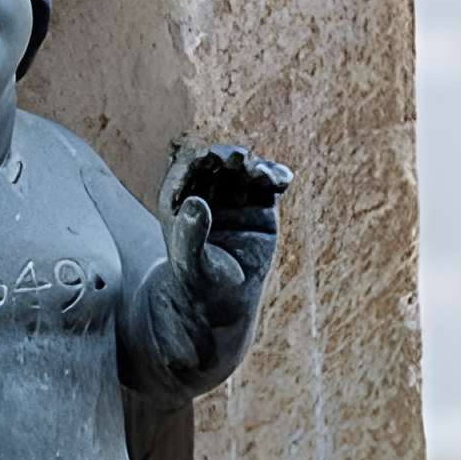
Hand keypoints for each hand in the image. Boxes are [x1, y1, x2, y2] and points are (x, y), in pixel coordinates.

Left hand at [162, 144, 291, 327]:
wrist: (224, 300)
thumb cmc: (199, 282)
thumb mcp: (190, 262)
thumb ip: (189, 234)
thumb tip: (195, 202)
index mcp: (179, 200)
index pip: (184, 172)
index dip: (195, 162)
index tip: (206, 160)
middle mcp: (207, 193)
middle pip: (216, 165)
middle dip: (226, 159)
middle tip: (237, 159)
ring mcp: (234, 198)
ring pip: (244, 170)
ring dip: (253, 165)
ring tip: (259, 172)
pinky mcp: (260, 205)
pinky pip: (269, 183)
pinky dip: (276, 176)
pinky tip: (282, 179)